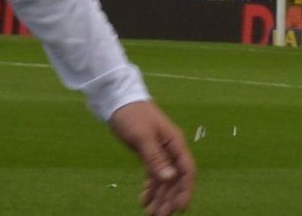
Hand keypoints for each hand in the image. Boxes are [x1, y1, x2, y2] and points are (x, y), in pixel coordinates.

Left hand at [110, 100, 194, 215]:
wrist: (116, 98)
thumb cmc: (131, 114)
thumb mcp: (142, 136)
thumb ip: (155, 158)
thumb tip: (170, 178)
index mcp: (174, 143)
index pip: (186, 171)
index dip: (184, 191)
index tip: (178, 208)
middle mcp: (170, 149)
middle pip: (175, 179)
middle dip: (169, 199)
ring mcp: (160, 152)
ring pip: (164, 180)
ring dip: (159, 197)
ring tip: (150, 214)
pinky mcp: (149, 154)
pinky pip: (153, 175)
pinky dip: (150, 188)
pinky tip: (144, 200)